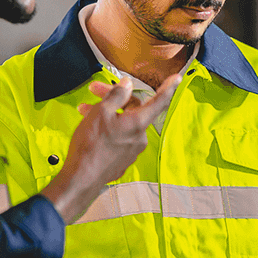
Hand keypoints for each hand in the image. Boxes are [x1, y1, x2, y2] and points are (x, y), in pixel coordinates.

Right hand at [41, 73, 179, 223]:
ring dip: (107, 113)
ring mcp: (131, 150)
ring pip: (122, 123)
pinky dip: (108, 128)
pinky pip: (118, 137)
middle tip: (94, 90)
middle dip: (114, 98)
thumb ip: (116, 95)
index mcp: (138, 123)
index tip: (176, 78)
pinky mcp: (122, 159)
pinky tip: (90, 127)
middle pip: (133, 109)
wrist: (80, 179)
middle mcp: (140, 137)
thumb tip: (127, 85)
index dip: (168, 88)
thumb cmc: (91, 146)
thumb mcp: (101, 112)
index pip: (159, 101)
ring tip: (85, 110)